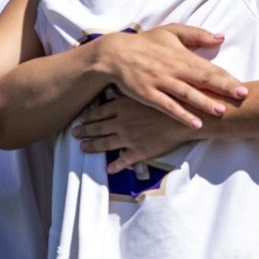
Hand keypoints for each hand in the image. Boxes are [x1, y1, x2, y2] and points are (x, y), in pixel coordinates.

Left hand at [77, 93, 197, 171]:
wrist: (185, 117)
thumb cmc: (168, 100)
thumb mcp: (145, 89)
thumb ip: (130, 91)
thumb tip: (116, 89)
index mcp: (122, 106)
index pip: (98, 112)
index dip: (87, 117)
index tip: (79, 120)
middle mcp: (121, 123)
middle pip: (97, 128)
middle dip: (84, 132)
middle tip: (74, 134)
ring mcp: (129, 138)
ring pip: (105, 144)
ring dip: (92, 147)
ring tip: (83, 148)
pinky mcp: (140, 151)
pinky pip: (124, 161)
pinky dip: (115, 166)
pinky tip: (108, 169)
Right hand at [98, 24, 248, 126]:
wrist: (115, 53)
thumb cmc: (146, 43)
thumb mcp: (170, 32)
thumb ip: (196, 34)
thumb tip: (220, 36)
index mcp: (181, 56)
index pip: (209, 68)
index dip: (227, 78)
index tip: (243, 87)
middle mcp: (173, 69)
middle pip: (202, 80)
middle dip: (222, 88)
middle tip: (241, 96)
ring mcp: (160, 82)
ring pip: (186, 94)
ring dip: (204, 103)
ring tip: (220, 111)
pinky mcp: (148, 94)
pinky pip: (167, 106)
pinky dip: (181, 115)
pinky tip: (195, 123)